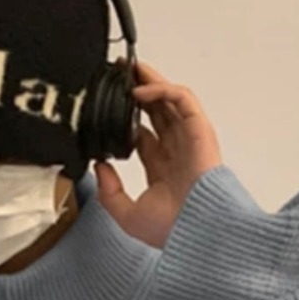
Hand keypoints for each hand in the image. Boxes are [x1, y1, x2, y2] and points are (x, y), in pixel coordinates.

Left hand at [93, 59, 222, 248]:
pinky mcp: (199, 129)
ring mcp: (189, 138)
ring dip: (149, 81)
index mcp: (162, 170)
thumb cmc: (174, 230)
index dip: (125, 119)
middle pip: (156, 111)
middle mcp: (176, 151)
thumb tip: (99, 166)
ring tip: (127, 69)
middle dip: (137, 91)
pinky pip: (182, 98)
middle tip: (117, 76)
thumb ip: (109, 193)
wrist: (198, 230)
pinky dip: (162, 89)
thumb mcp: (128, 216)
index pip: (142, 135)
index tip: (106, 106)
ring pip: (169, 99)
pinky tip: (140, 90)